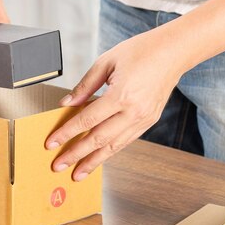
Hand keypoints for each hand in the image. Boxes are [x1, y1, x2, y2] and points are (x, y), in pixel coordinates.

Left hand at [45, 30, 182, 180]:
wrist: (173, 52)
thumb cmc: (140, 51)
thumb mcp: (106, 62)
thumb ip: (85, 86)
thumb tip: (67, 104)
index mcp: (121, 94)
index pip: (87, 119)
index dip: (67, 133)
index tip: (52, 144)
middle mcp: (133, 111)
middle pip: (98, 139)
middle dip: (76, 154)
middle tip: (58, 166)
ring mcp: (143, 119)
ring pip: (113, 146)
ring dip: (93, 161)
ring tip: (78, 173)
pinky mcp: (148, 121)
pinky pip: (125, 141)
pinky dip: (110, 151)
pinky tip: (98, 158)